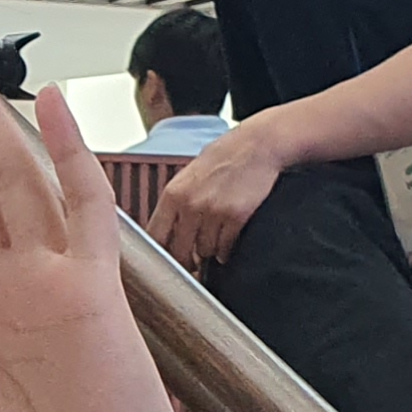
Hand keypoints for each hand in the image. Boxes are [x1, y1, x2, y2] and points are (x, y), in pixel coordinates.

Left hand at [151, 108, 298, 269]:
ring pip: (204, 251)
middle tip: (191, 265)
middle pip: (179, 252)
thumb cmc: (222, 158)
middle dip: (186, 262)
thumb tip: (166, 234)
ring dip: (208, 252)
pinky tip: (226, 245)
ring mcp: (213, 212)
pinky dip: (225, 251)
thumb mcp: (187, 177)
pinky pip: (225, 247)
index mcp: (172, 194)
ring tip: (213, 244)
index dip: (160, 255)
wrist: (255, 146)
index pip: (155, 236)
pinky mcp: (236, 217)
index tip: (165, 261)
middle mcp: (190, 205)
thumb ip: (176, 204)